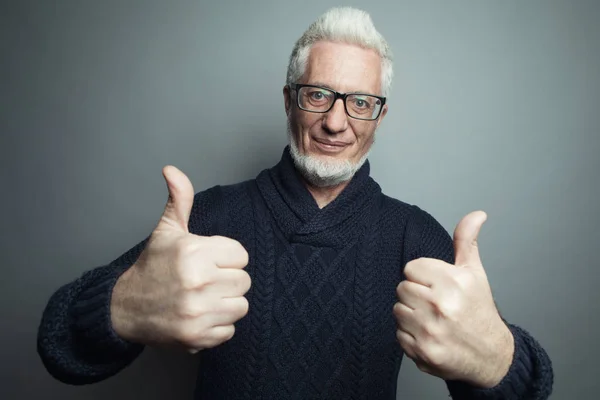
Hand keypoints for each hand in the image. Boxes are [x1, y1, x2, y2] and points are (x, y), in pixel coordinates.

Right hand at [111, 166, 250, 352]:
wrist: (125, 308)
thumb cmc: (152, 267)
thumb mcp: (166, 231)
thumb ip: (179, 200)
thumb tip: (172, 170)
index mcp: (194, 253)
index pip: (241, 255)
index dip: (226, 257)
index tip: (209, 261)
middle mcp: (198, 283)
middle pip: (244, 281)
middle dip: (227, 280)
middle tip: (206, 281)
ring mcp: (198, 312)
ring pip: (241, 306)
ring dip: (226, 303)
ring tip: (204, 298)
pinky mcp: (197, 337)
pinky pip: (230, 330)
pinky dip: (217, 326)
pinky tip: (200, 316)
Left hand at [394, 211, 513, 387]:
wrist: (491, 355)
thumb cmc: (479, 311)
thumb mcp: (475, 273)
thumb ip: (466, 242)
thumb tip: (477, 214)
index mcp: (454, 282)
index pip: (411, 268)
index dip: (423, 276)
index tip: (437, 287)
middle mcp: (441, 306)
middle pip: (402, 288)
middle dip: (415, 295)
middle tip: (435, 304)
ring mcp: (430, 330)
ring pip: (398, 310)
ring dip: (411, 315)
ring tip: (432, 319)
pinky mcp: (422, 351)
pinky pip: (399, 334)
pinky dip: (410, 336)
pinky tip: (429, 335)